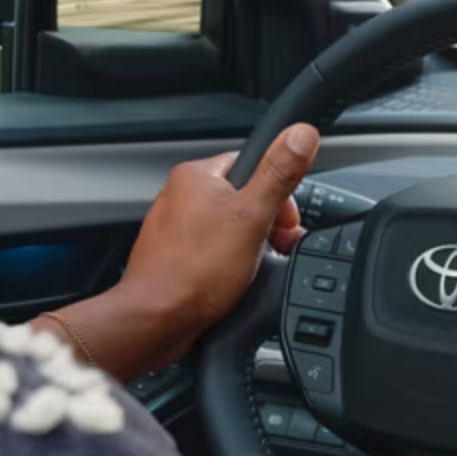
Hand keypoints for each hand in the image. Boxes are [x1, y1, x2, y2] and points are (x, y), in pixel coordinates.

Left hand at [36, 127, 318, 379]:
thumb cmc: (193, 271)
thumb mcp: (252, 216)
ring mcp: (175, 229)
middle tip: (272, 249)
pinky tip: (230, 283)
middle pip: (243, 199)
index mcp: (196, 176)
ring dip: (249, 248)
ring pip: (229, 228)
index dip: (277, 194)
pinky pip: (213, 253)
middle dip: (265, 226)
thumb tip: (302, 134)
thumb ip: (279, 174)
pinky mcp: (175, 258)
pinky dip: (228, 266)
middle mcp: (180, 197)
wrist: (155, 320)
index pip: (252, 165)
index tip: (285, 222)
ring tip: (249, 269)